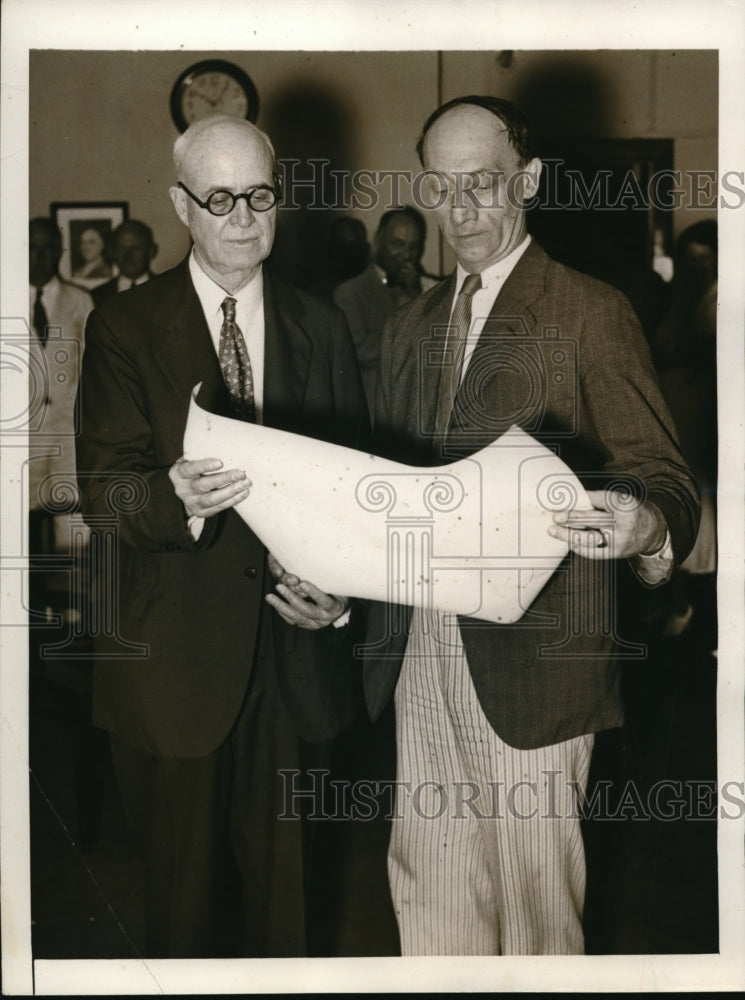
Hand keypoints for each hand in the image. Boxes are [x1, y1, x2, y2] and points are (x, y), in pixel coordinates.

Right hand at [169, 456, 250, 517]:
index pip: (190, 469)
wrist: (186, 489)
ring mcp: (191, 502)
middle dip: (224, 479)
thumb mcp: (191, 458)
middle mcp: (182, 489)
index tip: (220, 462)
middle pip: (204, 485)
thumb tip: (228, 439)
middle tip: (240, 473)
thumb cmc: (194, 468)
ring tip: (246, 483)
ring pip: (212, 499)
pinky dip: (233, 500)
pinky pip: (219, 507)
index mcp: (178, 473)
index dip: (204, 466)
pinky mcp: (201, 512)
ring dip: (232, 491)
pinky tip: (244, 492)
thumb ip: (202, 452)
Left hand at [265, 553, 348, 629]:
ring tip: (270, 597)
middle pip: (306, 610)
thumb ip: (327, 580)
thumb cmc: (339, 593)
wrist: (340, 611)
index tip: (302, 583)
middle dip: (292, 598)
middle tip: (280, 586)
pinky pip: (292, 620)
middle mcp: (324, 618)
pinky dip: (282, 611)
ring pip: (295, 617)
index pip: (324, 601)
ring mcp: (314, 624)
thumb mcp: (338, 586)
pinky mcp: (306, 625)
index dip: (313, 592)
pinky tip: (274, 603)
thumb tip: (315, 564)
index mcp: (334, 608)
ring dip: (281, 606)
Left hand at [548, 490, 666, 559]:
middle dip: (572, 518)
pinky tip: (569, 543)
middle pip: (593, 519)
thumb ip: (601, 500)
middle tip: (556, 516)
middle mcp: (623, 523)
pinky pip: (594, 553)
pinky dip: (580, 548)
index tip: (566, 497)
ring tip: (552, 530)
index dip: (583, 498)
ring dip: (568, 535)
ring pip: (589, 537)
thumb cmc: (630, 512)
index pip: (600, 500)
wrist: (652, 532)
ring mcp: (619, 540)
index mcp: (625, 505)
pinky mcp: (616, 553)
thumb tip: (572, 499)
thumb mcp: (622, 500)